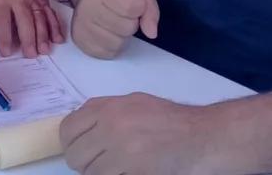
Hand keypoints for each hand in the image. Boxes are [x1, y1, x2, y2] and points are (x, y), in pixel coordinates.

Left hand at [0, 0, 65, 56]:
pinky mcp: (44, 0)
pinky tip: (58, 39)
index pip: (3, 20)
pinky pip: (51, 14)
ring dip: (43, 35)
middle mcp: (19, 0)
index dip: (4, 37)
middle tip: (30, 55)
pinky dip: (56, 27)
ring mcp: (34, 0)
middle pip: (25, 21)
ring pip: (40, 19)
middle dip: (28, 38)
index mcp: (1, 0)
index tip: (6, 52)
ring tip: (43, 51)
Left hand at [61, 93, 209, 174]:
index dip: (71, 143)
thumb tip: (82, 128)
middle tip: (101, 165)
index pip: (68, 128)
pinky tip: (132, 172)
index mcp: (110, 107)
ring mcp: (122, 149)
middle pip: (75, 155)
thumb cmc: (172, 121)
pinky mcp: (134, 170)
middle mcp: (111, 125)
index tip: (81, 150)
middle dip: (84, 164)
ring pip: (90, 173)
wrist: (203, 137)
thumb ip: (106, 112)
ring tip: (120, 169)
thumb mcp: (135, 103)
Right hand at [71, 0, 158, 59]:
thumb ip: (149, 8)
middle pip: (127, 28)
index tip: (131, 0)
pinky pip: (108, 53)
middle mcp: (89, 8)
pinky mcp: (81, 42)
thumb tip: (151, 33)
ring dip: (122, 35)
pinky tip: (107, 32)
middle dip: (131, 21)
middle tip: (121, 12)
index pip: (132, 8)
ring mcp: (83, 27)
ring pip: (119, 43)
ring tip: (114, 22)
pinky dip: (113, 45)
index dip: (139, 6)